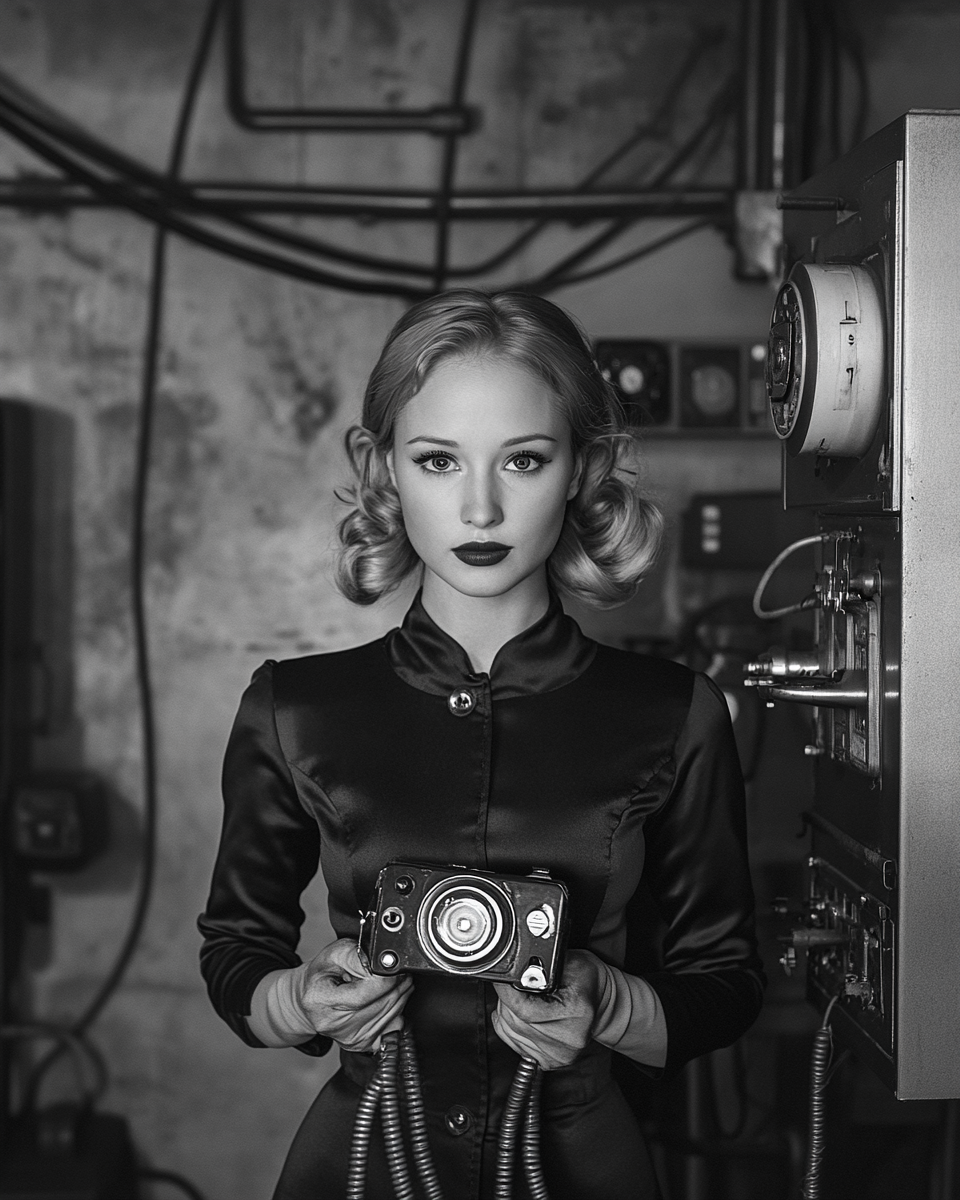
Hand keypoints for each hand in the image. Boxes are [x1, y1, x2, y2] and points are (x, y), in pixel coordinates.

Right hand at [297, 938, 412, 1053]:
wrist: (313, 996)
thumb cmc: (322, 974)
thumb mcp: (335, 953)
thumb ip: (357, 957)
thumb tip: (383, 964)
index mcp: (322, 1000)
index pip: (366, 993)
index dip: (386, 978)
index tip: (389, 967)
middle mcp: (334, 1024)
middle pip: (384, 1005)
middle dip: (396, 984)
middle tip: (393, 972)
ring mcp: (349, 1038)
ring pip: (393, 1015)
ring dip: (399, 995)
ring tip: (388, 983)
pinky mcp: (362, 1045)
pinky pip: (394, 1028)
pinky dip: (396, 1012)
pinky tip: (385, 1000)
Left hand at [492, 950, 605, 1070]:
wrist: (604, 1004)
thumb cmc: (588, 981)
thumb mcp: (570, 960)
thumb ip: (541, 966)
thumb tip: (513, 970)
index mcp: (576, 1013)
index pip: (524, 1009)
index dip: (507, 992)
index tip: (502, 980)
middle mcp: (568, 1039)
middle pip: (514, 1022)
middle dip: (507, 1000)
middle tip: (517, 986)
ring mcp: (559, 1054)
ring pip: (510, 1032)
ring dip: (508, 1013)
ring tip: (525, 1000)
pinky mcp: (550, 1062)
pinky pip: (514, 1043)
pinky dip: (512, 1027)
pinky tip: (525, 1015)